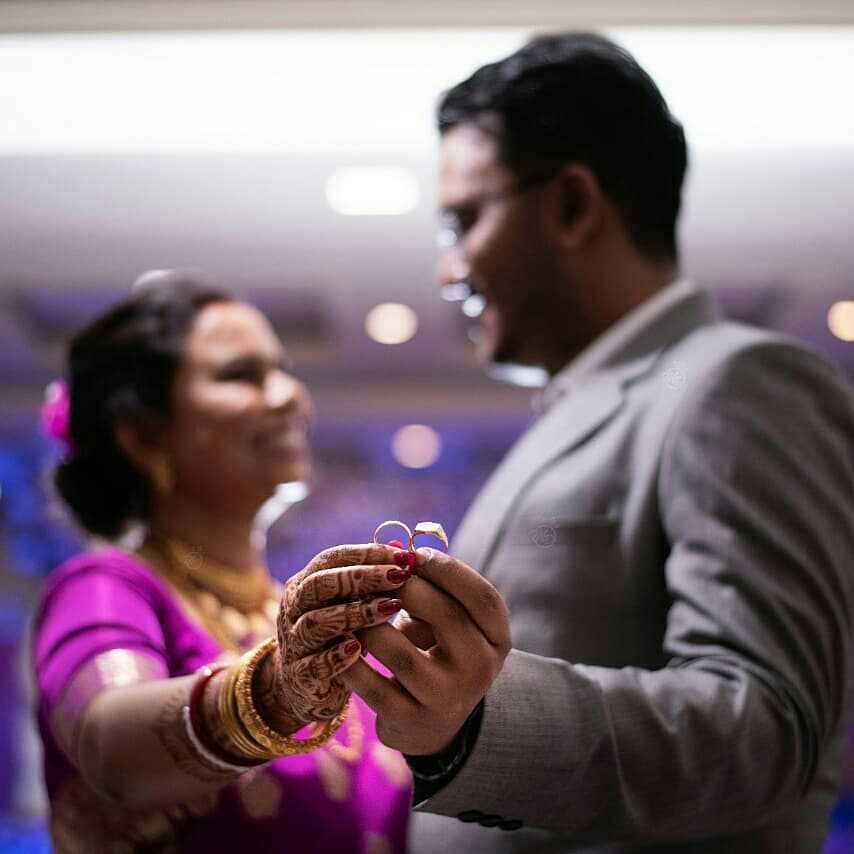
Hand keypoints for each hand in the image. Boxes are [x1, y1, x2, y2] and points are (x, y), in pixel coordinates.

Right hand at [259, 544, 411, 730]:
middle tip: (399, 577)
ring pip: (316, 622)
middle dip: (362, 577)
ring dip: (354, 613)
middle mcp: (294, 609)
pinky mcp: (299, 676)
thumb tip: (405, 552)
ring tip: (389, 609)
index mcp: (305, 584)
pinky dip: (335, 656)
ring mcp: (294, 642)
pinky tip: (358, 649)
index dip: (367, 554)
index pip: (332, 559)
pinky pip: (314, 665)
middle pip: (320, 584)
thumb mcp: (352, 605)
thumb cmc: (338, 636)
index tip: (403, 556)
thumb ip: (374, 580)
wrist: (306, 687)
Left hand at [339, 548, 510, 754]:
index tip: (413, 555)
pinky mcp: (412, 721)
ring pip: (402, 655)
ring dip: (370, 625)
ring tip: (353, 606)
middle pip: (445, 618)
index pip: (482, 596)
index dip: (447, 569)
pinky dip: (351, 661)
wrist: (433, 720)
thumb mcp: (449, 620)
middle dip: (405, 589)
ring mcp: (447, 699)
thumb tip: (394, 547)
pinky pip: (374, 687)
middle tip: (377, 576)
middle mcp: (480, 670)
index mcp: (496, 638)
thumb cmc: (438, 650)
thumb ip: (432, 587)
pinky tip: (339, 641)